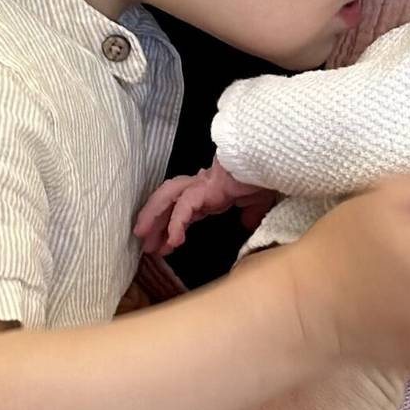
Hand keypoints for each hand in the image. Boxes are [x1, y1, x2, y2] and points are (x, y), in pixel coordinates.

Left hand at [132, 158, 275, 257]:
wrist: (266, 164)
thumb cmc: (262, 178)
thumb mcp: (257, 203)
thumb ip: (250, 213)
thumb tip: (248, 223)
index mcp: (208, 190)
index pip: (183, 208)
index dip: (172, 226)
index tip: (166, 246)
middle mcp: (199, 185)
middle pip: (167, 200)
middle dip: (153, 221)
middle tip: (144, 245)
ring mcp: (199, 185)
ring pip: (167, 198)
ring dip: (152, 218)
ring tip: (142, 239)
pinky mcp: (203, 188)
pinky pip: (184, 207)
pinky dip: (177, 224)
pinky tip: (174, 241)